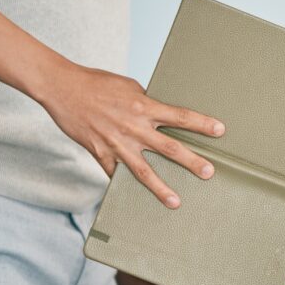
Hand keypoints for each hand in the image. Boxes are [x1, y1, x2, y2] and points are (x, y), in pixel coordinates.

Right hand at [39, 62, 224, 207]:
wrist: (62, 88)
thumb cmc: (98, 83)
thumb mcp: (129, 87)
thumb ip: (147, 103)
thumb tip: (160, 113)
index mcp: (144, 107)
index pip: (180, 116)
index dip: (202, 124)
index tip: (221, 130)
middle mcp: (134, 127)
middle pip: (169, 148)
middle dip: (192, 161)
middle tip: (209, 173)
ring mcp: (117, 143)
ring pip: (143, 170)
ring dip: (161, 188)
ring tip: (176, 201)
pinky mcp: (100, 153)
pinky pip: (114, 173)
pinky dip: (123, 184)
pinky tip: (133, 198)